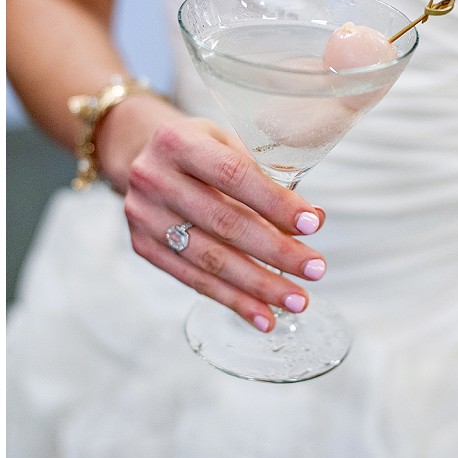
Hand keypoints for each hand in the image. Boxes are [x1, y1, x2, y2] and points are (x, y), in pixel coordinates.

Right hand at [102, 98, 326, 331]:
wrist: (142, 156)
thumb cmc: (200, 149)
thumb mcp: (229, 143)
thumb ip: (269, 176)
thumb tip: (314, 219)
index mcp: (178, 141)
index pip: (233, 175)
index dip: (274, 203)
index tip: (311, 225)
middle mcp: (154, 178)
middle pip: (224, 223)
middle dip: (276, 251)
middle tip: (315, 269)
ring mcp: (144, 216)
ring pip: (210, 260)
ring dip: (259, 285)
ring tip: (296, 300)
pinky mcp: (143, 246)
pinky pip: (194, 280)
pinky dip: (233, 300)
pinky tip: (263, 315)